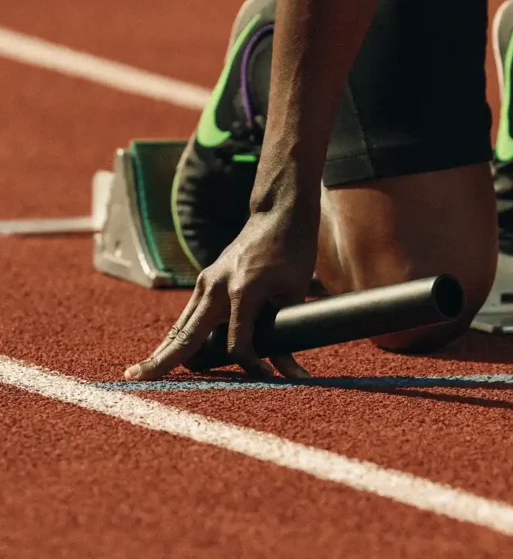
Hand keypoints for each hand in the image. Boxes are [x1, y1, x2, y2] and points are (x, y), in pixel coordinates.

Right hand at [124, 208, 318, 379]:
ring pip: (180, 326)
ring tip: (140, 373)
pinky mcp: (206, 280)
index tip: (269, 378)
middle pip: (186, 335)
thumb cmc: (293, 251)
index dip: (252, 366)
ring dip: (164, 350)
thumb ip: (287, 332)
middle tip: (135, 380)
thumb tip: (288, 372)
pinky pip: (188, 315)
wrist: (278, 214)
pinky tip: (164, 353)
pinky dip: (178, 336)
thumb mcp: (295, 293)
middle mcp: (216, 286)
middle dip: (163, 361)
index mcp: (242, 290)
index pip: (237, 343)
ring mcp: (207, 282)